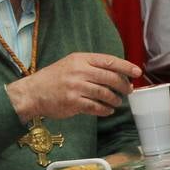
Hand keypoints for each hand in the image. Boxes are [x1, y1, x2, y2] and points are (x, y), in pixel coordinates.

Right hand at [6, 53, 140, 121]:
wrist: (32, 92)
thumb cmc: (53, 78)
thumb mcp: (71, 64)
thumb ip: (91, 66)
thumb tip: (115, 73)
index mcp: (80, 59)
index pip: (109, 61)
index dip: (126, 67)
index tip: (137, 72)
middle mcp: (79, 71)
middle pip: (110, 78)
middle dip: (123, 85)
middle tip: (128, 90)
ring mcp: (76, 87)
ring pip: (104, 94)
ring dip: (115, 99)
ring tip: (117, 102)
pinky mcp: (73, 103)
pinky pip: (95, 107)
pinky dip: (104, 110)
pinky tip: (108, 110)